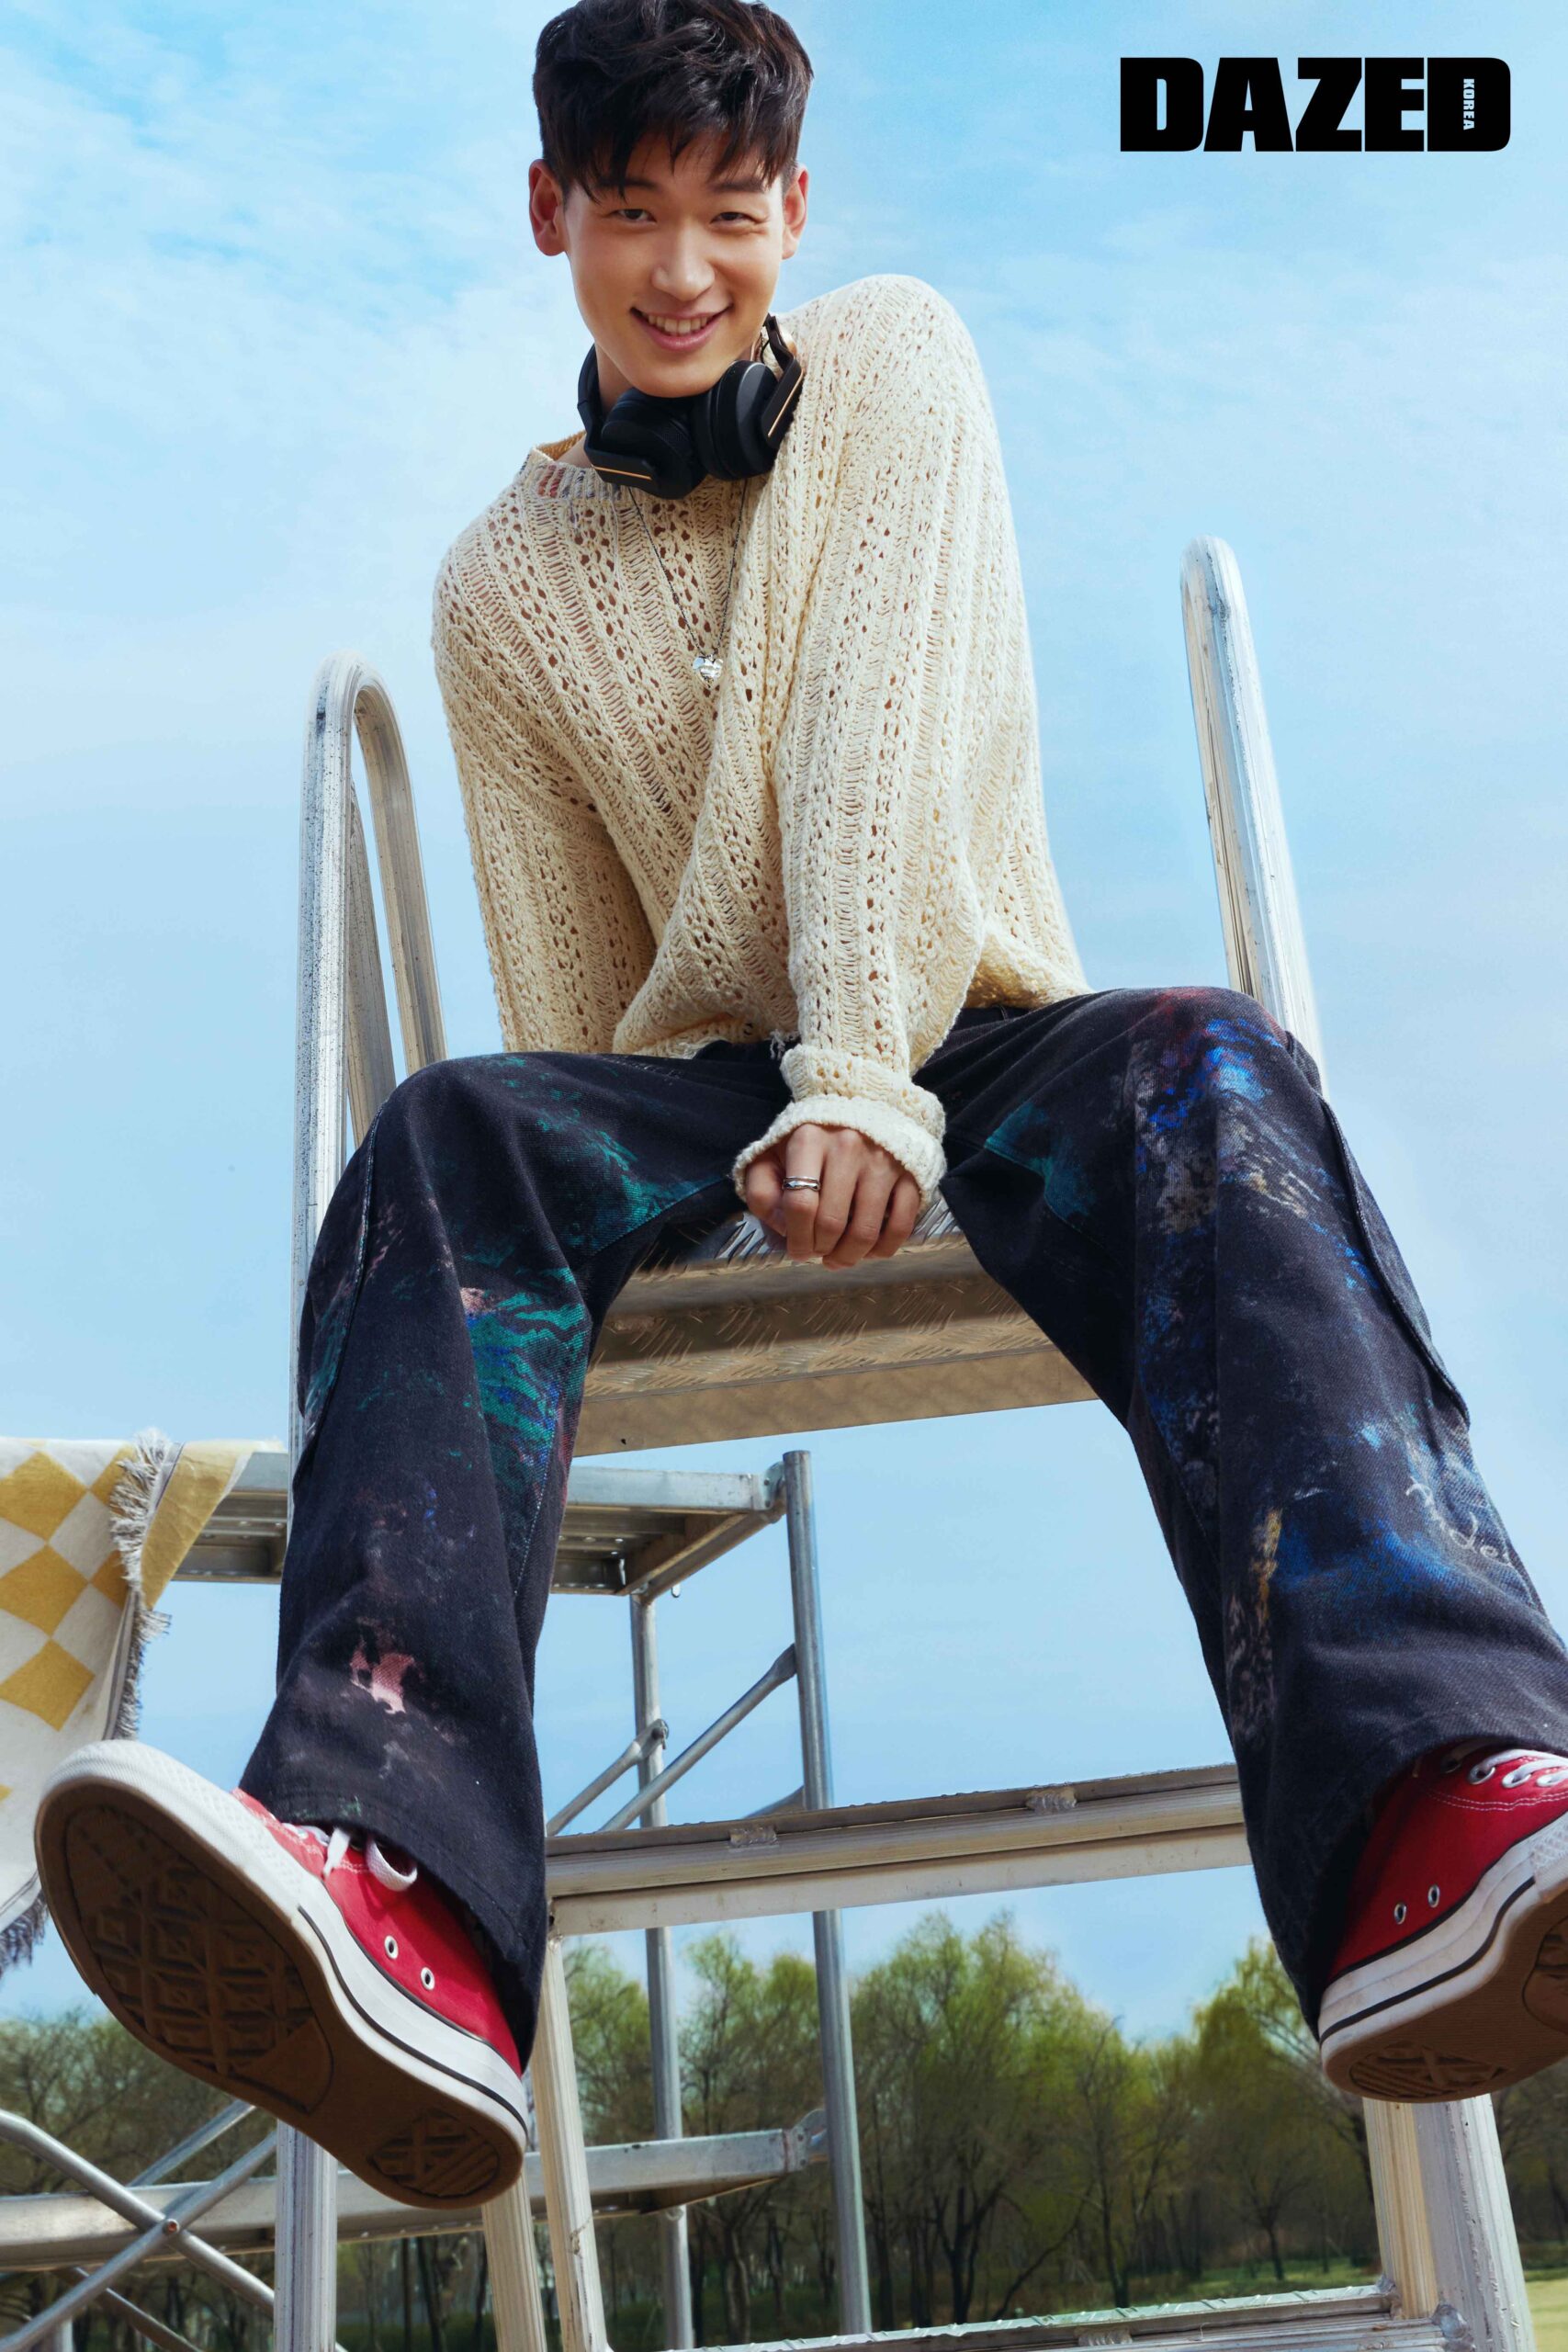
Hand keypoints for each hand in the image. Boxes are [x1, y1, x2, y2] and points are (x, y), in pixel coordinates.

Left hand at [742, 1123, 922, 1267]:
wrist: (859, 1105)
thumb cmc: (810, 1140)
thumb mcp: (772, 1155)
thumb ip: (763, 1192)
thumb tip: (784, 1229)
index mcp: (809, 1140)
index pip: (800, 1204)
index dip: (796, 1239)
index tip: (796, 1250)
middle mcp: (848, 1147)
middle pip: (832, 1222)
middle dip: (820, 1249)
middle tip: (817, 1253)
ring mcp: (882, 1160)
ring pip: (866, 1230)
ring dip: (849, 1256)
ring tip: (838, 1259)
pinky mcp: (908, 1173)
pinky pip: (901, 1224)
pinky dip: (884, 1248)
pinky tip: (869, 1251)